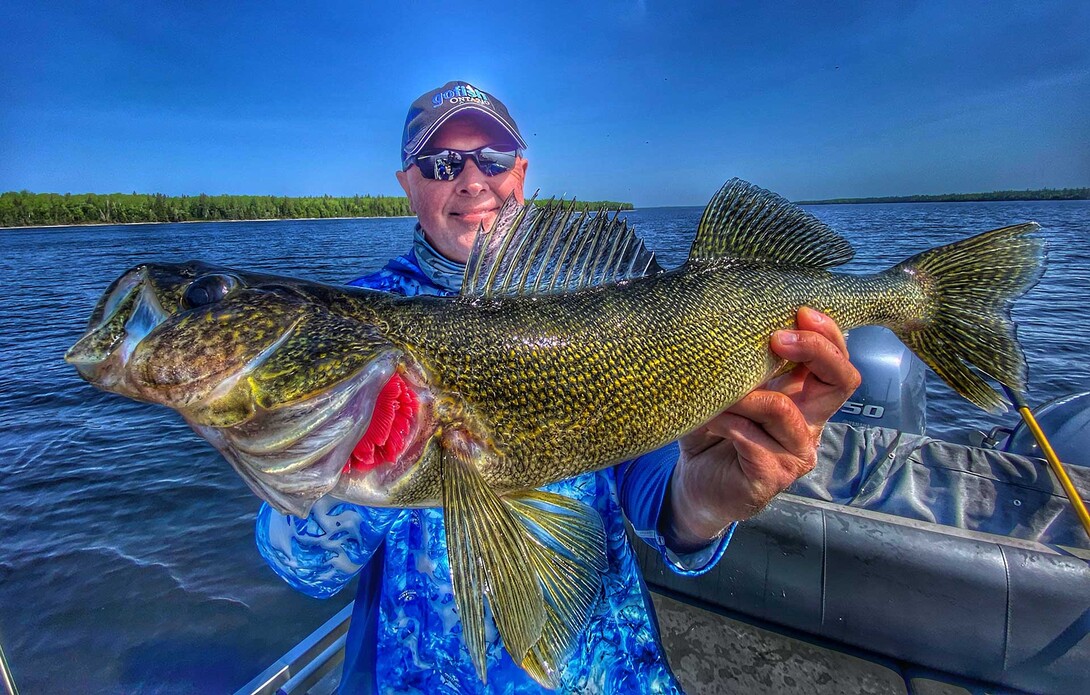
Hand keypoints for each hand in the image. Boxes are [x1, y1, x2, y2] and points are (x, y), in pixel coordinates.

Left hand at [662, 307, 860, 550]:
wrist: (695, 482)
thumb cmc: (713, 430)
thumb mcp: (728, 388)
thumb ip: (741, 362)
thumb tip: (735, 321)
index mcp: (804, 397)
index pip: (837, 362)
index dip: (828, 335)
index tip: (799, 312)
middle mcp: (809, 423)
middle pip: (841, 381)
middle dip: (815, 350)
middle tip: (776, 338)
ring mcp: (795, 453)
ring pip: (782, 410)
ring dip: (744, 395)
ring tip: (717, 395)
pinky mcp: (772, 476)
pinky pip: (752, 439)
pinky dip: (727, 423)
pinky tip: (709, 421)